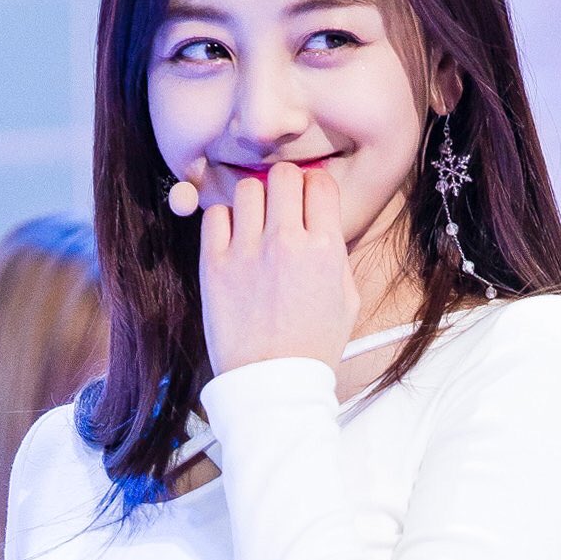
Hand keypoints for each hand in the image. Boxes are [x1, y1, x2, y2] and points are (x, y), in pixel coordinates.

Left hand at [196, 163, 359, 377]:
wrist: (274, 384)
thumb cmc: (314, 347)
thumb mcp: (346, 300)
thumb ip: (336, 254)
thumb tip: (323, 221)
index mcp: (325, 249)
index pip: (320, 182)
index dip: (314, 188)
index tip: (308, 201)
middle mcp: (286, 242)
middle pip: (283, 175)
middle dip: (285, 186)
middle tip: (281, 207)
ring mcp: (247, 251)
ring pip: (247, 189)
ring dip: (253, 202)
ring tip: (254, 225)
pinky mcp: (214, 265)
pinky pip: (215, 216)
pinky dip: (224, 221)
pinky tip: (233, 241)